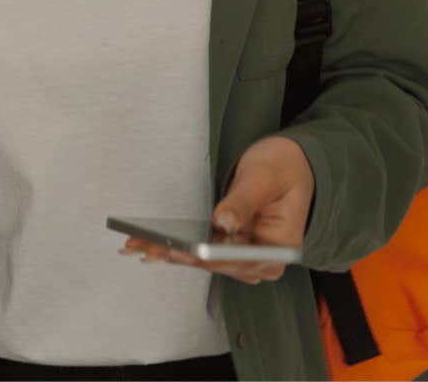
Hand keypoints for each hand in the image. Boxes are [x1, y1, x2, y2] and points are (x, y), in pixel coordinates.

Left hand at [120, 135, 313, 283]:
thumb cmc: (283, 169)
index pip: (238, 259)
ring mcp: (243, 256)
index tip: (178, 249)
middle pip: (216, 262)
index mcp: (279, 249)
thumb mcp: (264, 178)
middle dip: (180, 253)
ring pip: (203, 259)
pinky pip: (200, 250)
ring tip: (136, 245)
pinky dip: (175, 246)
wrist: (290, 165)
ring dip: (171, 252)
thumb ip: (243, 202)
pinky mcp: (228, 248)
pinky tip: (148, 243)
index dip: (206, 256)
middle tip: (144, 246)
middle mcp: (261, 260)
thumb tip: (223, 223)